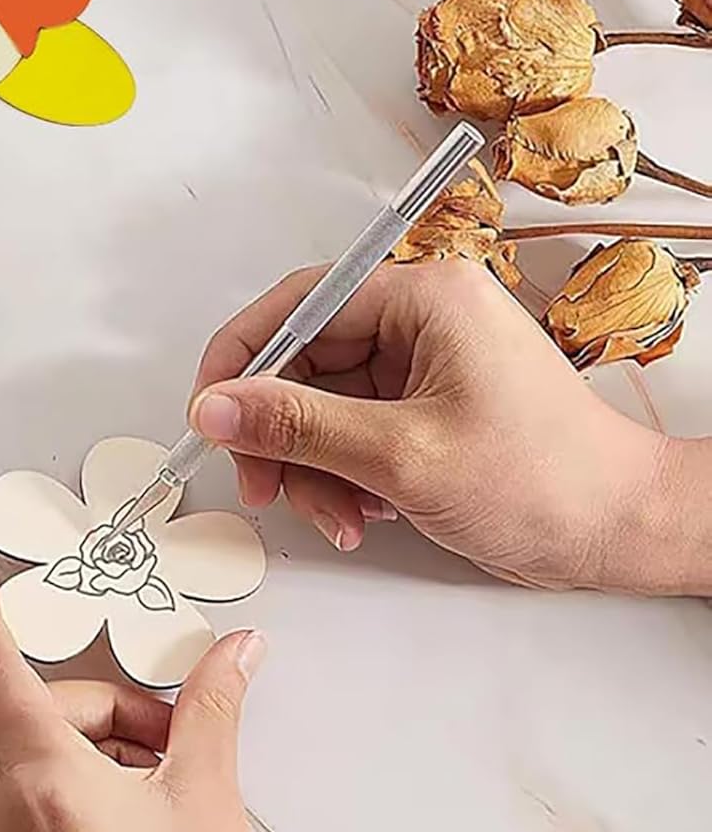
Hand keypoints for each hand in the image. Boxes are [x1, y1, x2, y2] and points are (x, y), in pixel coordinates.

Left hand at [0, 569, 268, 831]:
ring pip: (15, 773)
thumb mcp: (208, 803)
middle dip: (90, 713)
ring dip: (75, 759)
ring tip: (151, 796)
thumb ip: (210, 709)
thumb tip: (236, 652)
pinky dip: (55, 805)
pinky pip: (11, 824)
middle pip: (20, 722)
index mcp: (39, 783)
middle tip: (162, 738)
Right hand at [190, 258, 705, 593]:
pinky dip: (340, 475)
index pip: (299, 304)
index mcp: (424, 297)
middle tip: (263, 482)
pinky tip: (362, 511)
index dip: (242, 358)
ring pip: (320, 405)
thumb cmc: (550, 482)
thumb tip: (218, 406)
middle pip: (303, 361)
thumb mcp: (403, 455)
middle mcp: (420, 320)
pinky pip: (348, 430)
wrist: (623, 533)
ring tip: (336, 514)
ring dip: (311, 467)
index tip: (209, 410)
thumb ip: (299, 426)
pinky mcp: (423, 405)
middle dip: (280, 433)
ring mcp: (421, 364)